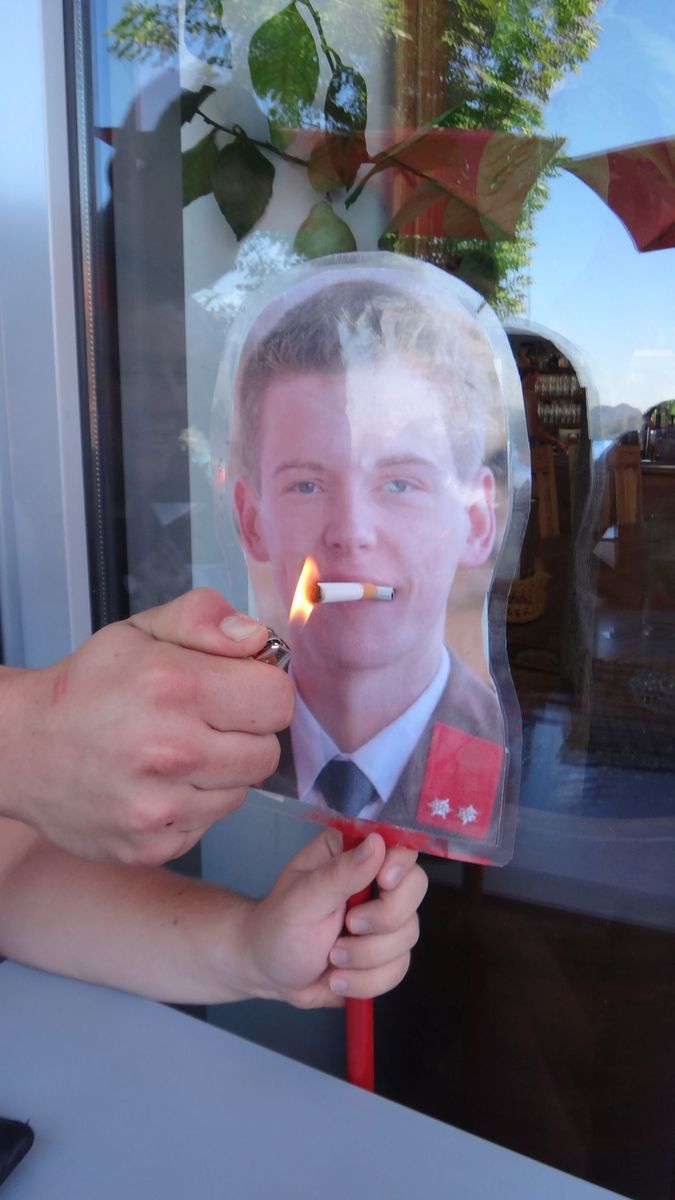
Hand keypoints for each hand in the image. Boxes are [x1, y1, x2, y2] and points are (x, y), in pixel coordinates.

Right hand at [1, 590, 293, 864]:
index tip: (237, 688)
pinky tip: (159, 784)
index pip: (277, 700)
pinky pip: (208, 824)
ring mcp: (160, 807)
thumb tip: (256, 638)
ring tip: (176, 753)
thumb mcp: (142, 630)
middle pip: (267, 753)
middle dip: (246, 734)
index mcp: (174, 687)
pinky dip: (193, 806)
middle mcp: (170, 751)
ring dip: (221, 773)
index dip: (263, 689)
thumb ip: (204, 618)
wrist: (22, 750)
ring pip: (241, 792)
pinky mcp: (152, 846)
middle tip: (206, 722)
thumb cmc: (88, 687)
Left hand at [242, 830, 427, 1006]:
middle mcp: (375, 881)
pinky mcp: (386, 954)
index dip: (399, 866)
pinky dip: (366, 981)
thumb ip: (339, 873)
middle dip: (383, 920)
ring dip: (367, 957)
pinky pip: (399, 968)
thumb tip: (377, 843)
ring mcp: (385, 918)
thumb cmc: (278, 927)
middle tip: (348, 926)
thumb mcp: (302, 899)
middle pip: (415, 890)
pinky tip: (338, 978)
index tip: (382, 882)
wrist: (269, 973)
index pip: (399, 846)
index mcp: (352, 853)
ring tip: (332, 958)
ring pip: (408, 935)